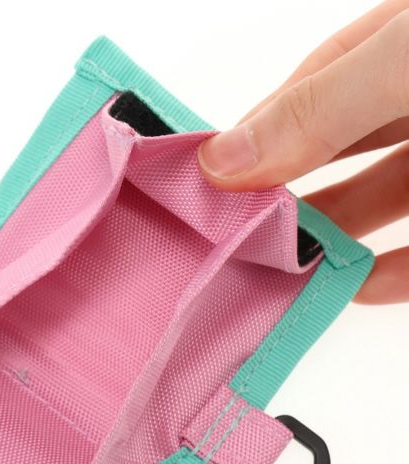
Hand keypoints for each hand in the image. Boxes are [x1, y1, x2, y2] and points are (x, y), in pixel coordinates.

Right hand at [198, 0, 408, 303]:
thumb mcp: (405, 61)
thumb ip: (319, 109)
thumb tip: (218, 161)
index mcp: (390, 47)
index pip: (305, 93)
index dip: (253, 140)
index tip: (203, 187)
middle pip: (332, 153)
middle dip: (280, 198)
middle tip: (227, 241)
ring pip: (378, 200)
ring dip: (328, 241)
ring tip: (275, 274)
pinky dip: (396, 271)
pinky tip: (357, 288)